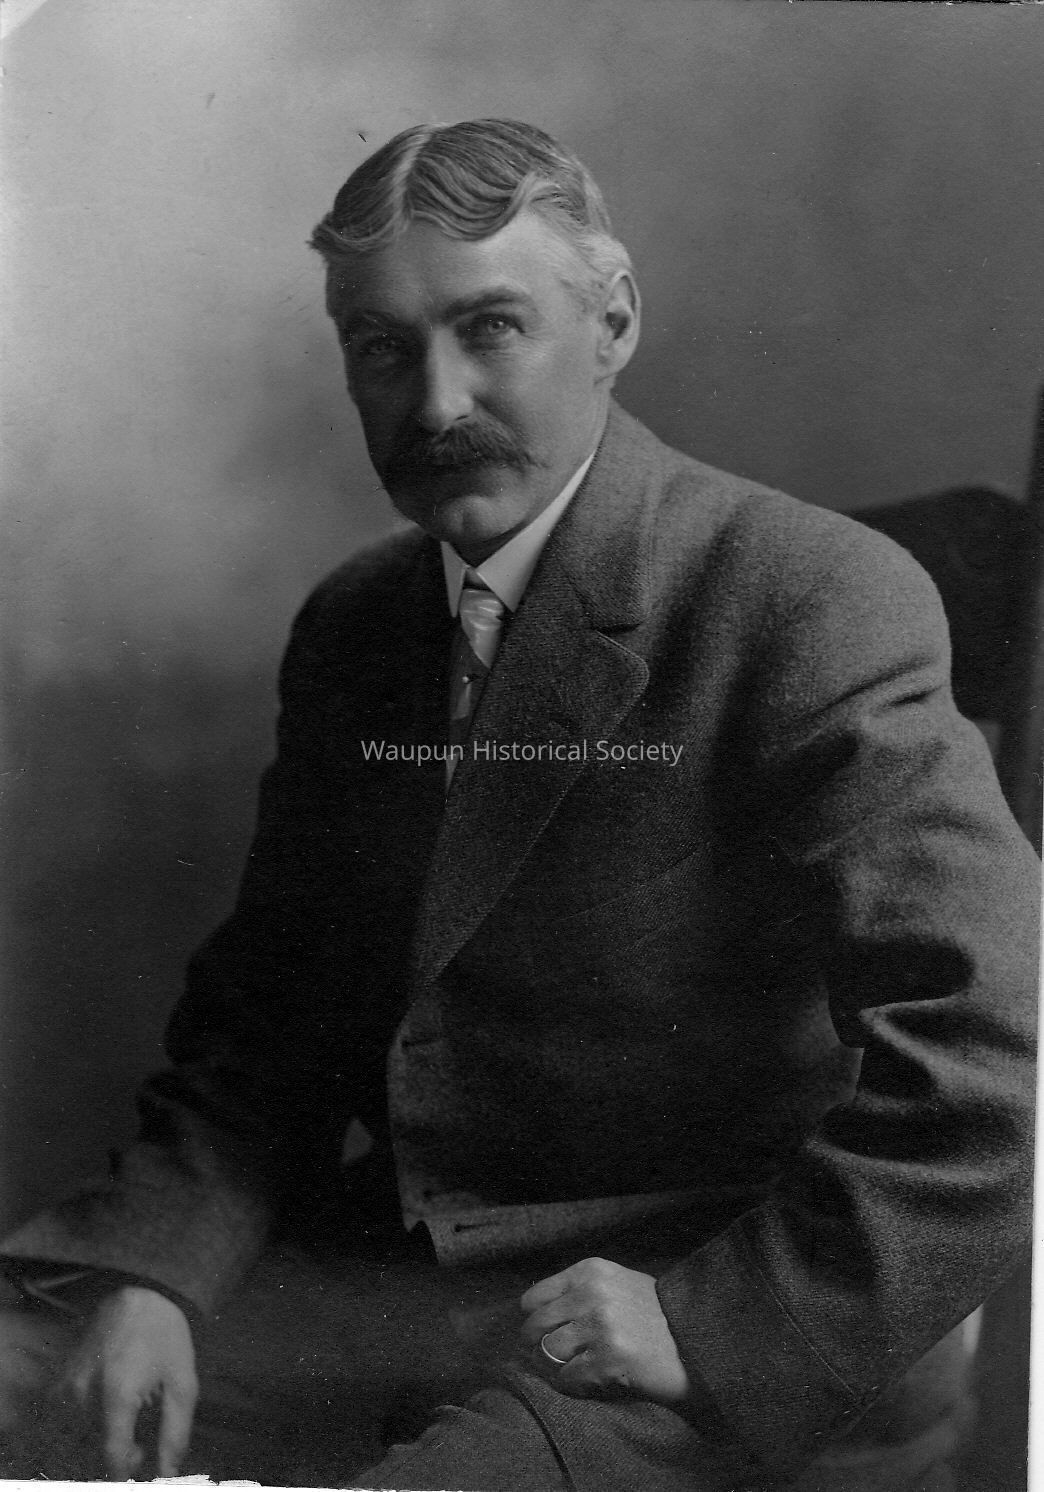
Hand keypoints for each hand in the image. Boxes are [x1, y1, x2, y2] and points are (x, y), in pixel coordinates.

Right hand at [57, 1285, 197, 1477]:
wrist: (138, 1291)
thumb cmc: (165, 1336)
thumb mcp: (182, 1382)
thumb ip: (175, 1432)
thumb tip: (168, 1473)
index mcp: (118, 1395)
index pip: (111, 1456)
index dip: (125, 1470)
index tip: (140, 1462)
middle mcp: (85, 1393)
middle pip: (94, 1448)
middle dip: (117, 1453)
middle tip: (139, 1445)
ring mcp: (68, 1386)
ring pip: (80, 1435)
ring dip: (101, 1438)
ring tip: (126, 1422)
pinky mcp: (60, 1379)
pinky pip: (68, 1417)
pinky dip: (87, 1422)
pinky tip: (108, 1408)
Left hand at [519, 1256, 690, 1405]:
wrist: (696, 1339)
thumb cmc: (653, 1314)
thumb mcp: (616, 1284)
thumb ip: (579, 1291)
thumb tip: (536, 1313)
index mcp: (590, 1272)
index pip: (534, 1298)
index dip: (533, 1320)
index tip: (542, 1334)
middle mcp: (592, 1293)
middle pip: (535, 1327)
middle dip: (536, 1348)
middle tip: (548, 1360)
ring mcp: (601, 1326)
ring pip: (549, 1353)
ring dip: (555, 1368)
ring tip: (571, 1370)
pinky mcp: (610, 1358)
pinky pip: (568, 1378)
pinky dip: (573, 1385)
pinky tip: (589, 1382)